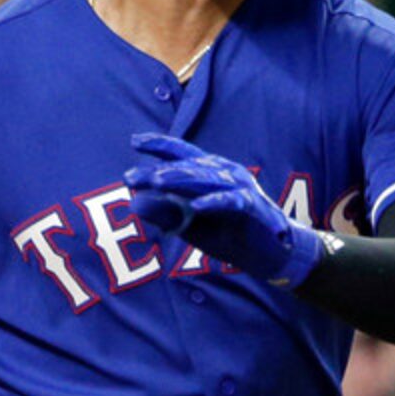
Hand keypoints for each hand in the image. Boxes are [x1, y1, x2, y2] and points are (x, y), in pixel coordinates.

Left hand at [123, 132, 325, 289]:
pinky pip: (231, 201)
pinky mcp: (253, 206)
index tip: (134, 141)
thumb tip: (133, 203)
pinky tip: (196, 207)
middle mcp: (225, 172)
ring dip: (180, 180)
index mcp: (209, 171)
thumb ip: (164, 212)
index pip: (181, 153)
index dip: (159, 145)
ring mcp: (240, 186)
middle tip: (130, 178)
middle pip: (187, 167)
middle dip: (158, 172)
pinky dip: (214, 202)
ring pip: (206, 179)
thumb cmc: (226, 234)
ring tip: (156, 182)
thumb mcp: (188, 225)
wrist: (264, 255)